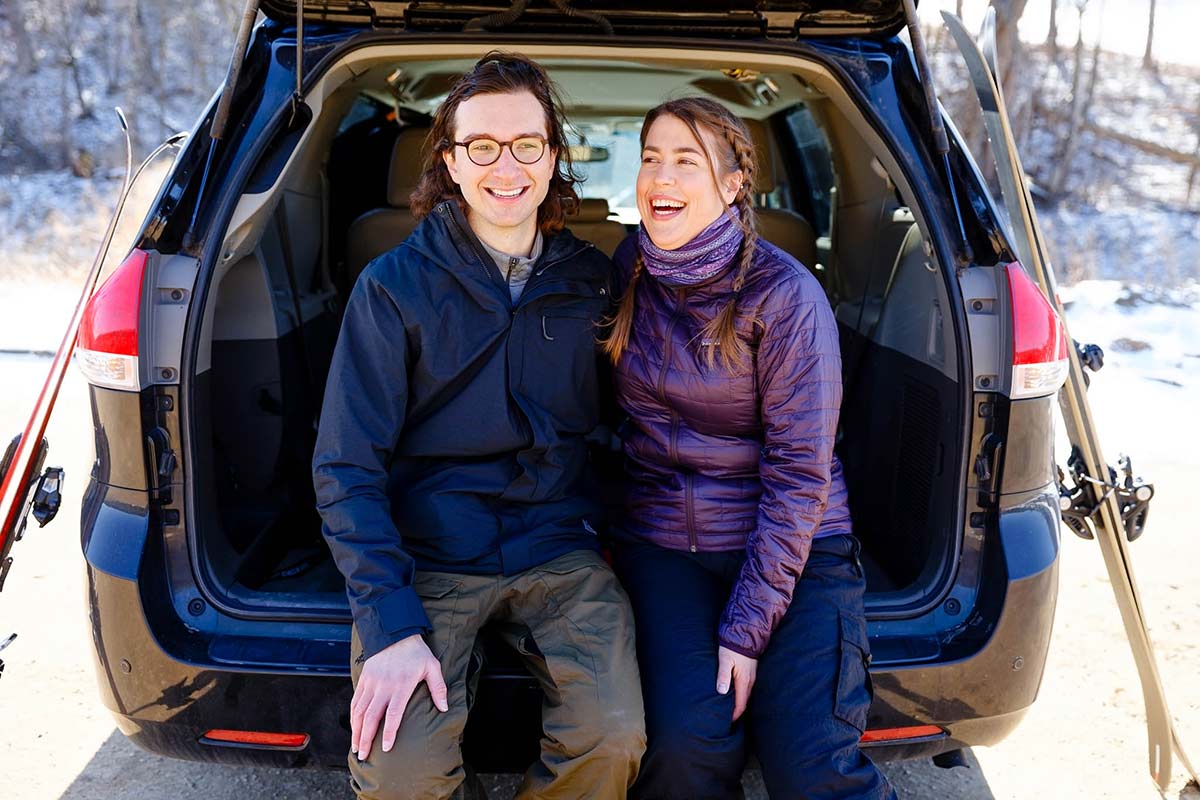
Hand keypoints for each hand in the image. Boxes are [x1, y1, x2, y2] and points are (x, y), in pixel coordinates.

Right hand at [351, 633, 447, 759]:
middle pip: (371, 717)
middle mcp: (383, 686)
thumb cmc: (416, 651)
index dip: (389, 732)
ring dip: (356, 730)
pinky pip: (355, 700)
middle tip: (363, 755)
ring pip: (359, 711)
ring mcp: (371, 683)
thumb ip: (438, 688)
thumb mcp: (432, 666)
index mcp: (401, 685)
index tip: (386, 748)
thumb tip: (444, 708)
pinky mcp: (364, 679)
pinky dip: (353, 716)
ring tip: (356, 747)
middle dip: (366, 738)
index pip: (393, 714)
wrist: (394, 632)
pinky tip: (353, 727)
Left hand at [716, 645, 757, 721]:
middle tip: (728, 719)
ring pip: (747, 695)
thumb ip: (723, 676)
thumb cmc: (732, 646)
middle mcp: (751, 681)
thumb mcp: (724, 660)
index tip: (727, 722)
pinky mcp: (752, 671)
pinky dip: (742, 695)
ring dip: (740, 703)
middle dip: (737, 711)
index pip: (741, 705)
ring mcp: (753, 676)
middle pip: (745, 702)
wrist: (744, 633)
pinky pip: (748, 688)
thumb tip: (722, 692)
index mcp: (744, 680)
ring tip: (730, 709)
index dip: (734, 715)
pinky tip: (735, 694)